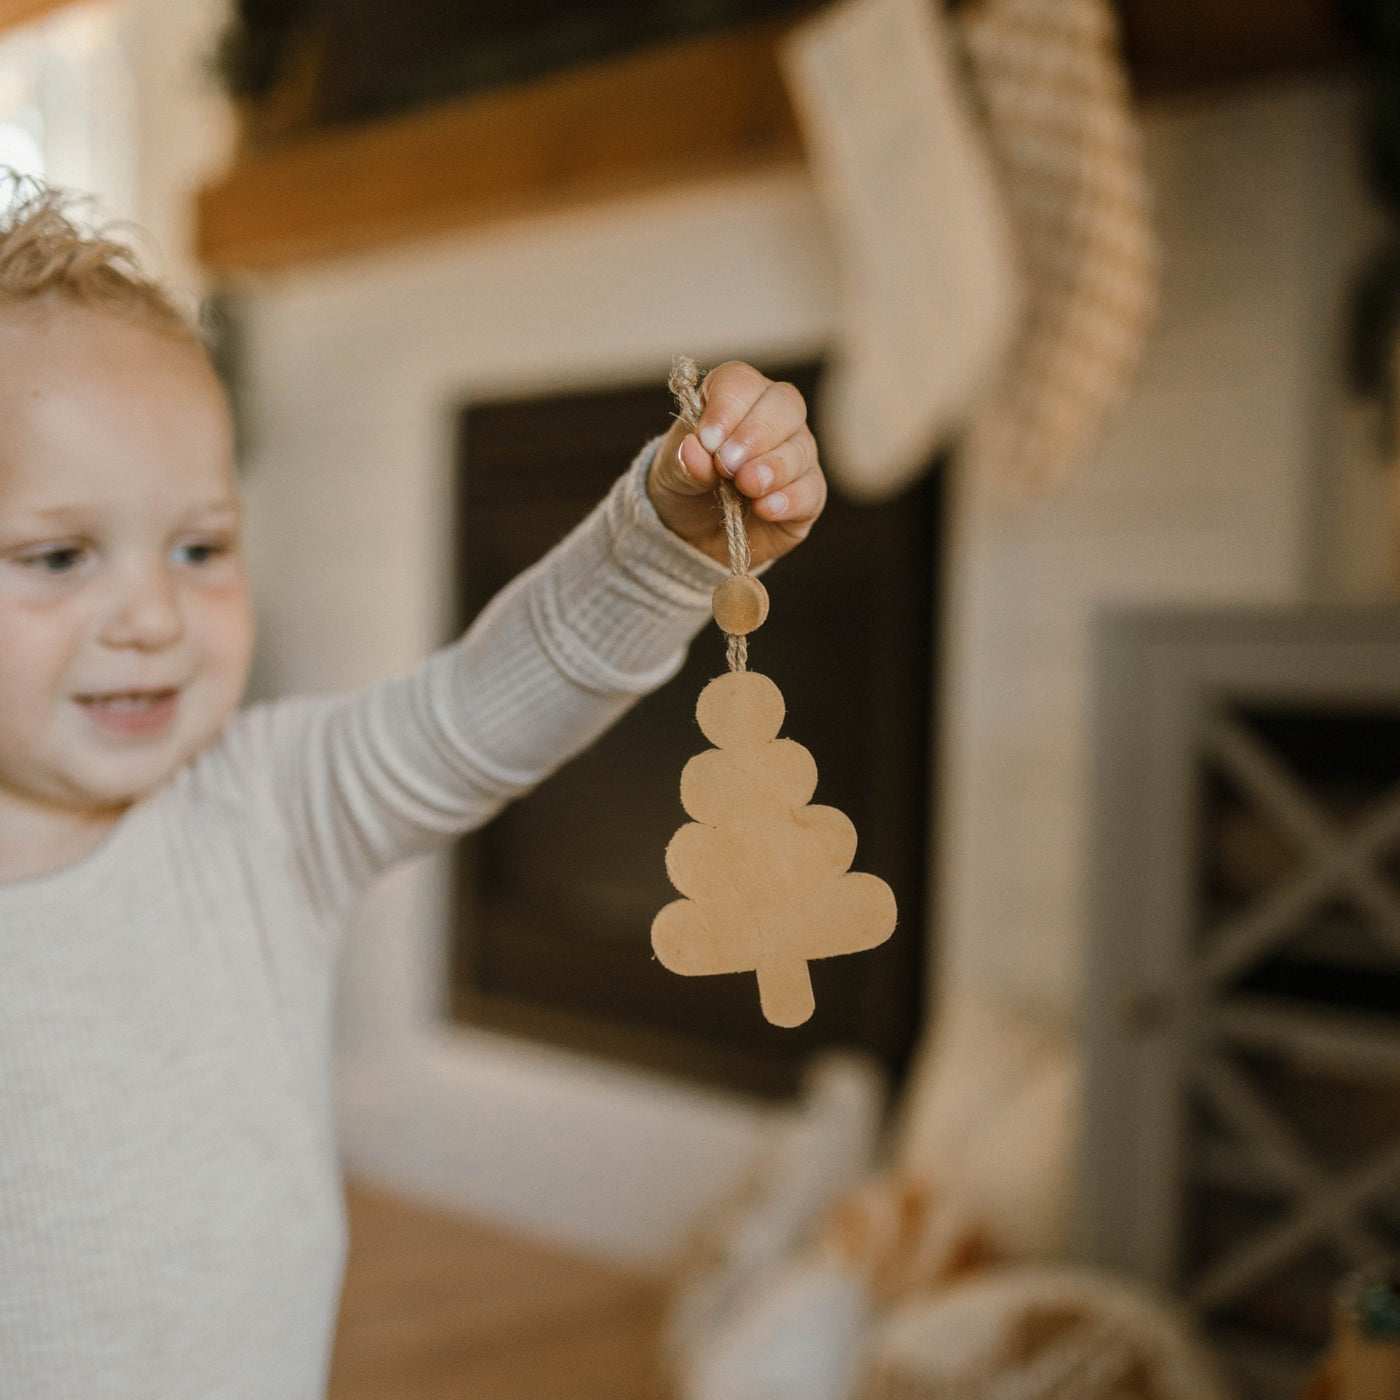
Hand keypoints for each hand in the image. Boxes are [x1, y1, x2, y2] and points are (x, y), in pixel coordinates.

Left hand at [647, 362, 826, 568]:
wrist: (694, 533)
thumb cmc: (686, 486)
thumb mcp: (671, 473)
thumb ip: (683, 461)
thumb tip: (693, 449)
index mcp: (734, 398)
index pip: (740, 382)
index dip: (727, 406)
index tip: (707, 438)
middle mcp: (772, 419)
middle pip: (784, 404)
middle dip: (756, 433)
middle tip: (728, 463)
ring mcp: (795, 455)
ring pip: (800, 449)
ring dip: (774, 466)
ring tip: (747, 485)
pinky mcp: (807, 495)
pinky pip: (810, 490)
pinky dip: (790, 498)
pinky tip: (766, 508)